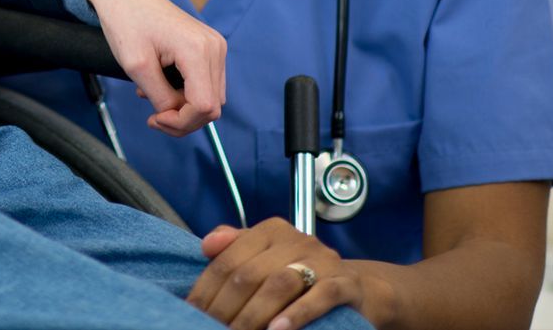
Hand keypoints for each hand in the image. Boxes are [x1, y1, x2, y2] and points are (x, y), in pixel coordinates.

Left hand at [85, 0, 225, 134]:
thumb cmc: (126, 22)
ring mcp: (214, 46)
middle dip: (182, 118)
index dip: (181, 123)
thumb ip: (161, 97)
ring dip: (183, 106)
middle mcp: (214, 48)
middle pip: (211, 106)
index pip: (204, 107)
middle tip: (152, 116)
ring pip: (210, 98)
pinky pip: (205, 83)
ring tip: (151, 94)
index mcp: (198, 50)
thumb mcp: (136, 66)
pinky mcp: (209, 47)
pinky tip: (161, 85)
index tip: (154, 119)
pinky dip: (185, 93)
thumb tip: (177, 117)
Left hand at [191, 220, 373, 329]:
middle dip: (226, 307)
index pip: (228, 259)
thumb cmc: (303, 276)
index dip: (207, 289)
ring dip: (254, 314)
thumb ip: (235, 247)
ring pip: (279, 284)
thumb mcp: (268, 257)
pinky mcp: (346, 284)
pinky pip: (320, 296)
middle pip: (249, 273)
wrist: (360, 289)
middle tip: (212, 328)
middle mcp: (296, 240)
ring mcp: (323, 261)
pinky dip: (297, 314)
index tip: (193, 312)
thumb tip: (206, 245)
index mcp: (271, 231)